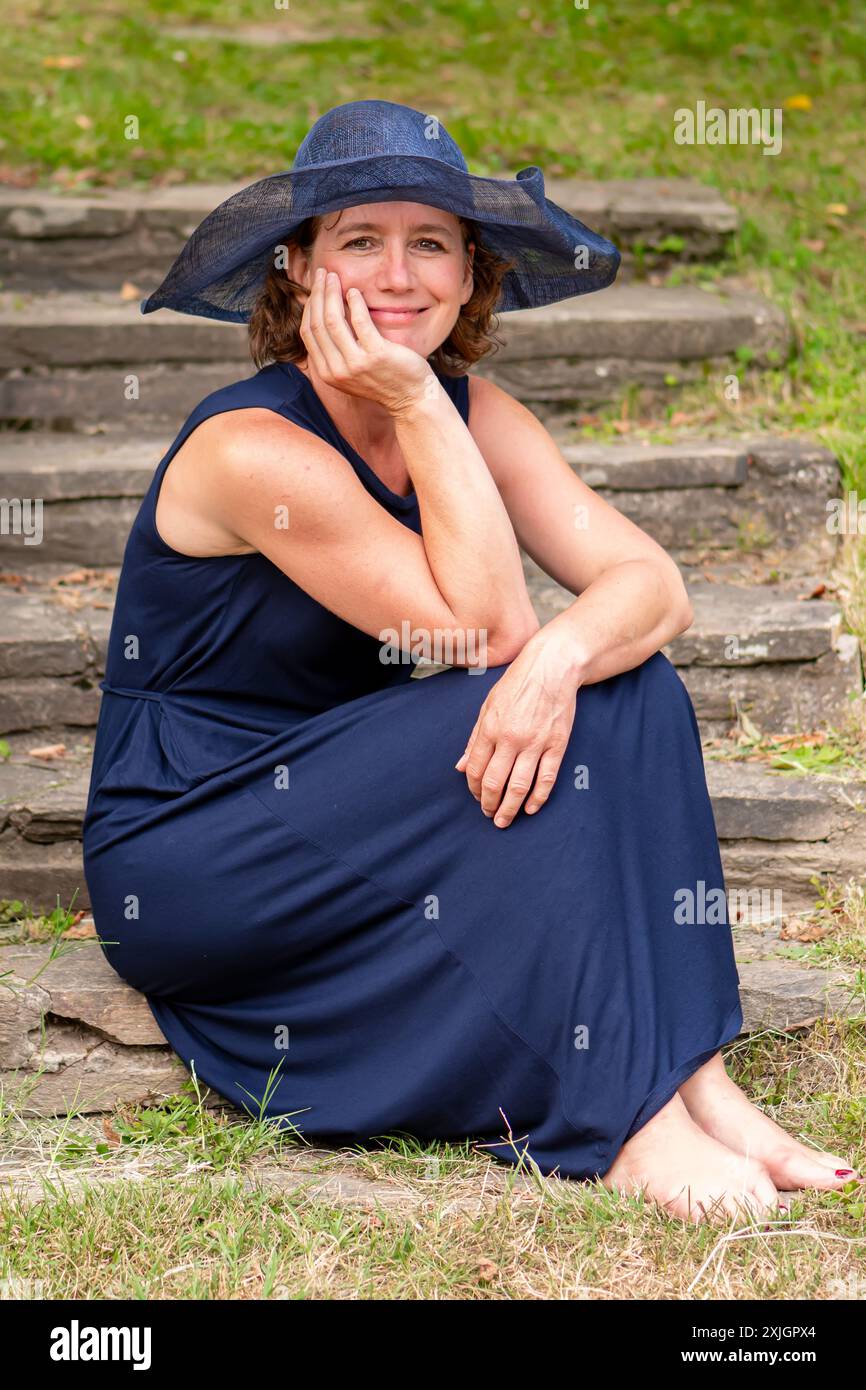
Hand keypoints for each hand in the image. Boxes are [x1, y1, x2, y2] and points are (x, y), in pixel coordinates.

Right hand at [298, 266, 436, 415]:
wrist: (411, 398)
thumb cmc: (383, 379)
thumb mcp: (350, 369)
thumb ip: (335, 350)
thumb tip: (323, 314)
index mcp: (327, 373)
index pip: (309, 332)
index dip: (310, 305)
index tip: (316, 287)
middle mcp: (337, 370)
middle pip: (317, 324)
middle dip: (318, 294)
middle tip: (323, 274)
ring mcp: (356, 363)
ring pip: (332, 320)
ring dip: (331, 293)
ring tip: (335, 277)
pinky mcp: (376, 354)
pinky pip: (359, 321)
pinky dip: (354, 303)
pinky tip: (355, 292)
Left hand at [455, 630, 580, 827]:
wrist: (552, 667)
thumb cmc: (517, 684)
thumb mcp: (488, 706)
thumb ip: (474, 738)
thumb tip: (459, 766)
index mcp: (490, 728)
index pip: (474, 768)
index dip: (472, 788)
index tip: (475, 796)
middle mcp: (511, 738)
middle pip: (494, 782)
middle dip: (488, 804)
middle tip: (488, 815)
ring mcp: (536, 743)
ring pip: (519, 786)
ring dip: (509, 808)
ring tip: (504, 820)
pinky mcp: (557, 745)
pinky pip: (546, 778)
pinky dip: (538, 797)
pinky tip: (530, 808)